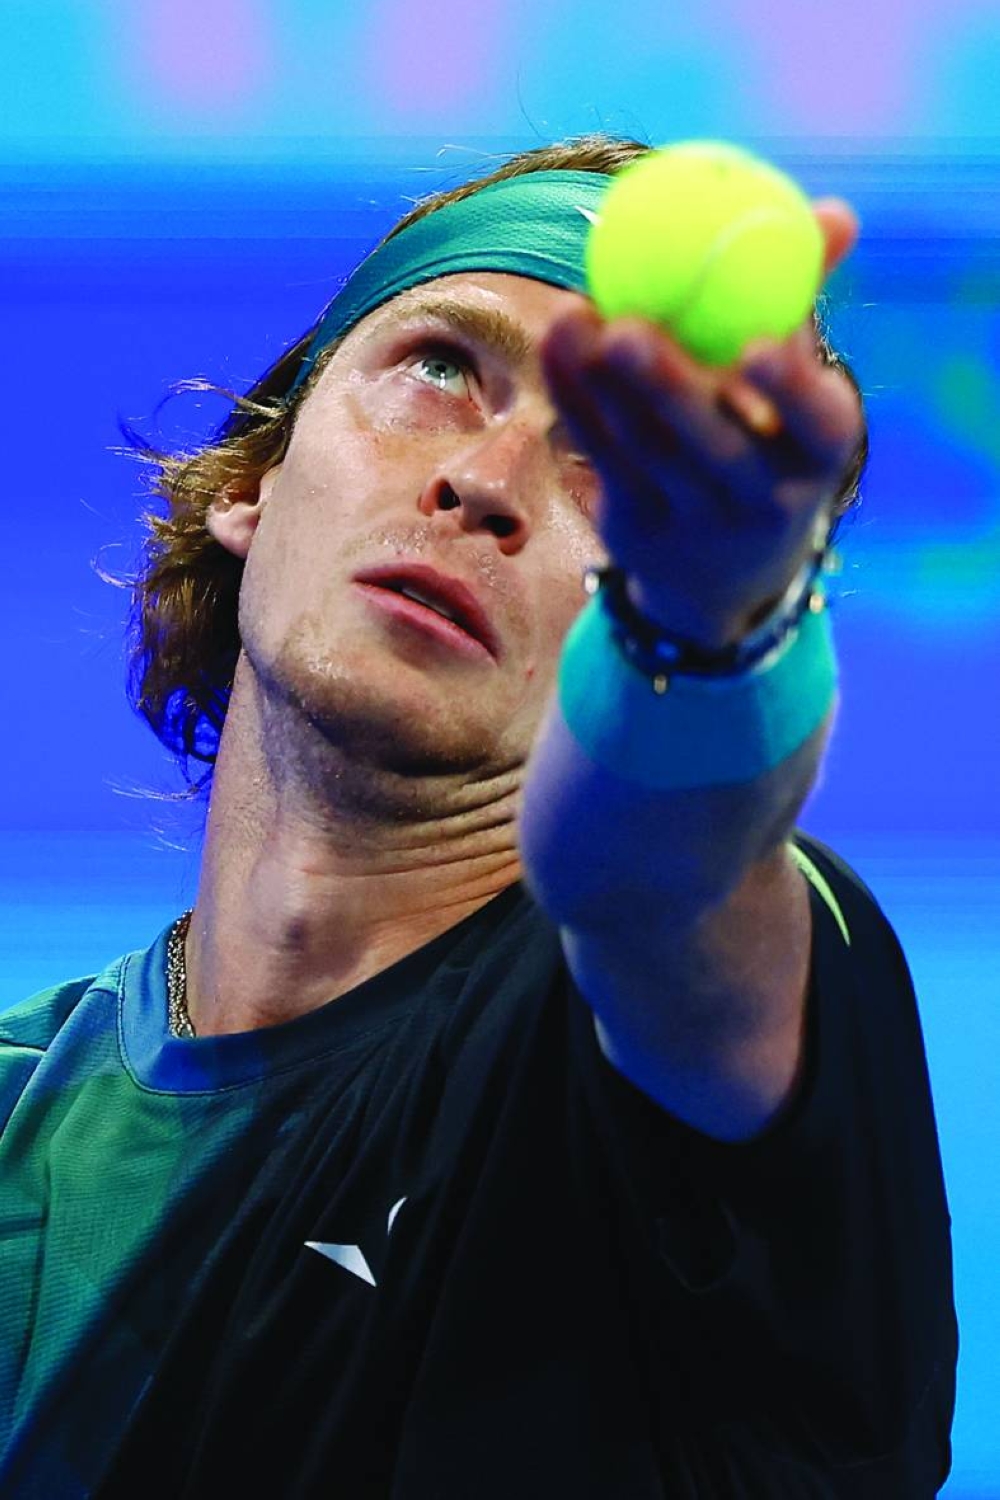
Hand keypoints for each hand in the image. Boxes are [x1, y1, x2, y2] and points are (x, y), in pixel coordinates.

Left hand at [541, 199, 865, 648]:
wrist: (725, 571)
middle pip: (715, 447)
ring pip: (646, 451)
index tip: (759, 345)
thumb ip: (803, 299)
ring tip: (576, 316)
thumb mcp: (796, 386)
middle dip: (670, 389)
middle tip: (630, 328)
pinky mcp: (638, 528)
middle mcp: (764, 499)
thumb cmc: (767, 437)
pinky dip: (575, 396)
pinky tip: (557, 339)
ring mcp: (696, 522)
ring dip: (604, 386)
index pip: (816, 426)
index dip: (792, 390)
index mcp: (819, 453)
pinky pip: (602, 453)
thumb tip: (836, 213)